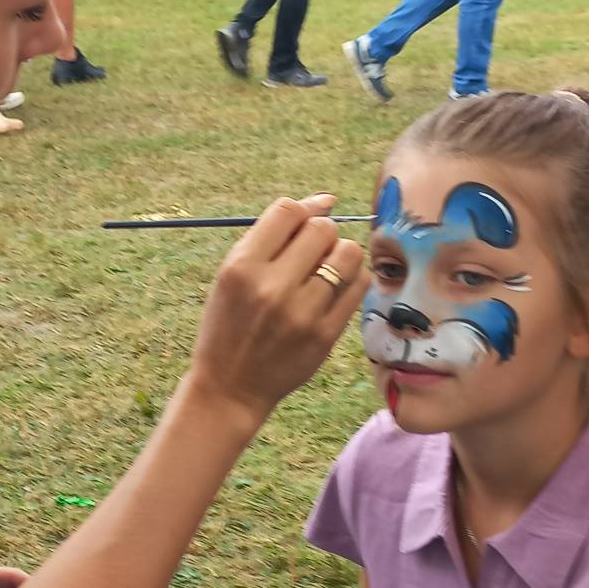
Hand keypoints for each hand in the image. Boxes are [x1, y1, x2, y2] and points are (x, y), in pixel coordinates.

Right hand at [186, 194, 367, 421]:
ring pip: (348, 254)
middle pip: (322, 229)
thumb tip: (326, 201)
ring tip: (328, 270)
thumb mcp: (231, 275)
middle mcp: (271, 287)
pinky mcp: (325, 335)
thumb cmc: (229, 324)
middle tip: (313, 252)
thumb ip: (271, 237)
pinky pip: (359, 286)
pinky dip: (353, 280)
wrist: (230, 386)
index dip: (306, 208)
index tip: (311, 217)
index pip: (287, 211)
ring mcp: (302, 313)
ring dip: (342, 254)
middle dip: (323, 233)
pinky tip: (337, 289)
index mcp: (241, 267)